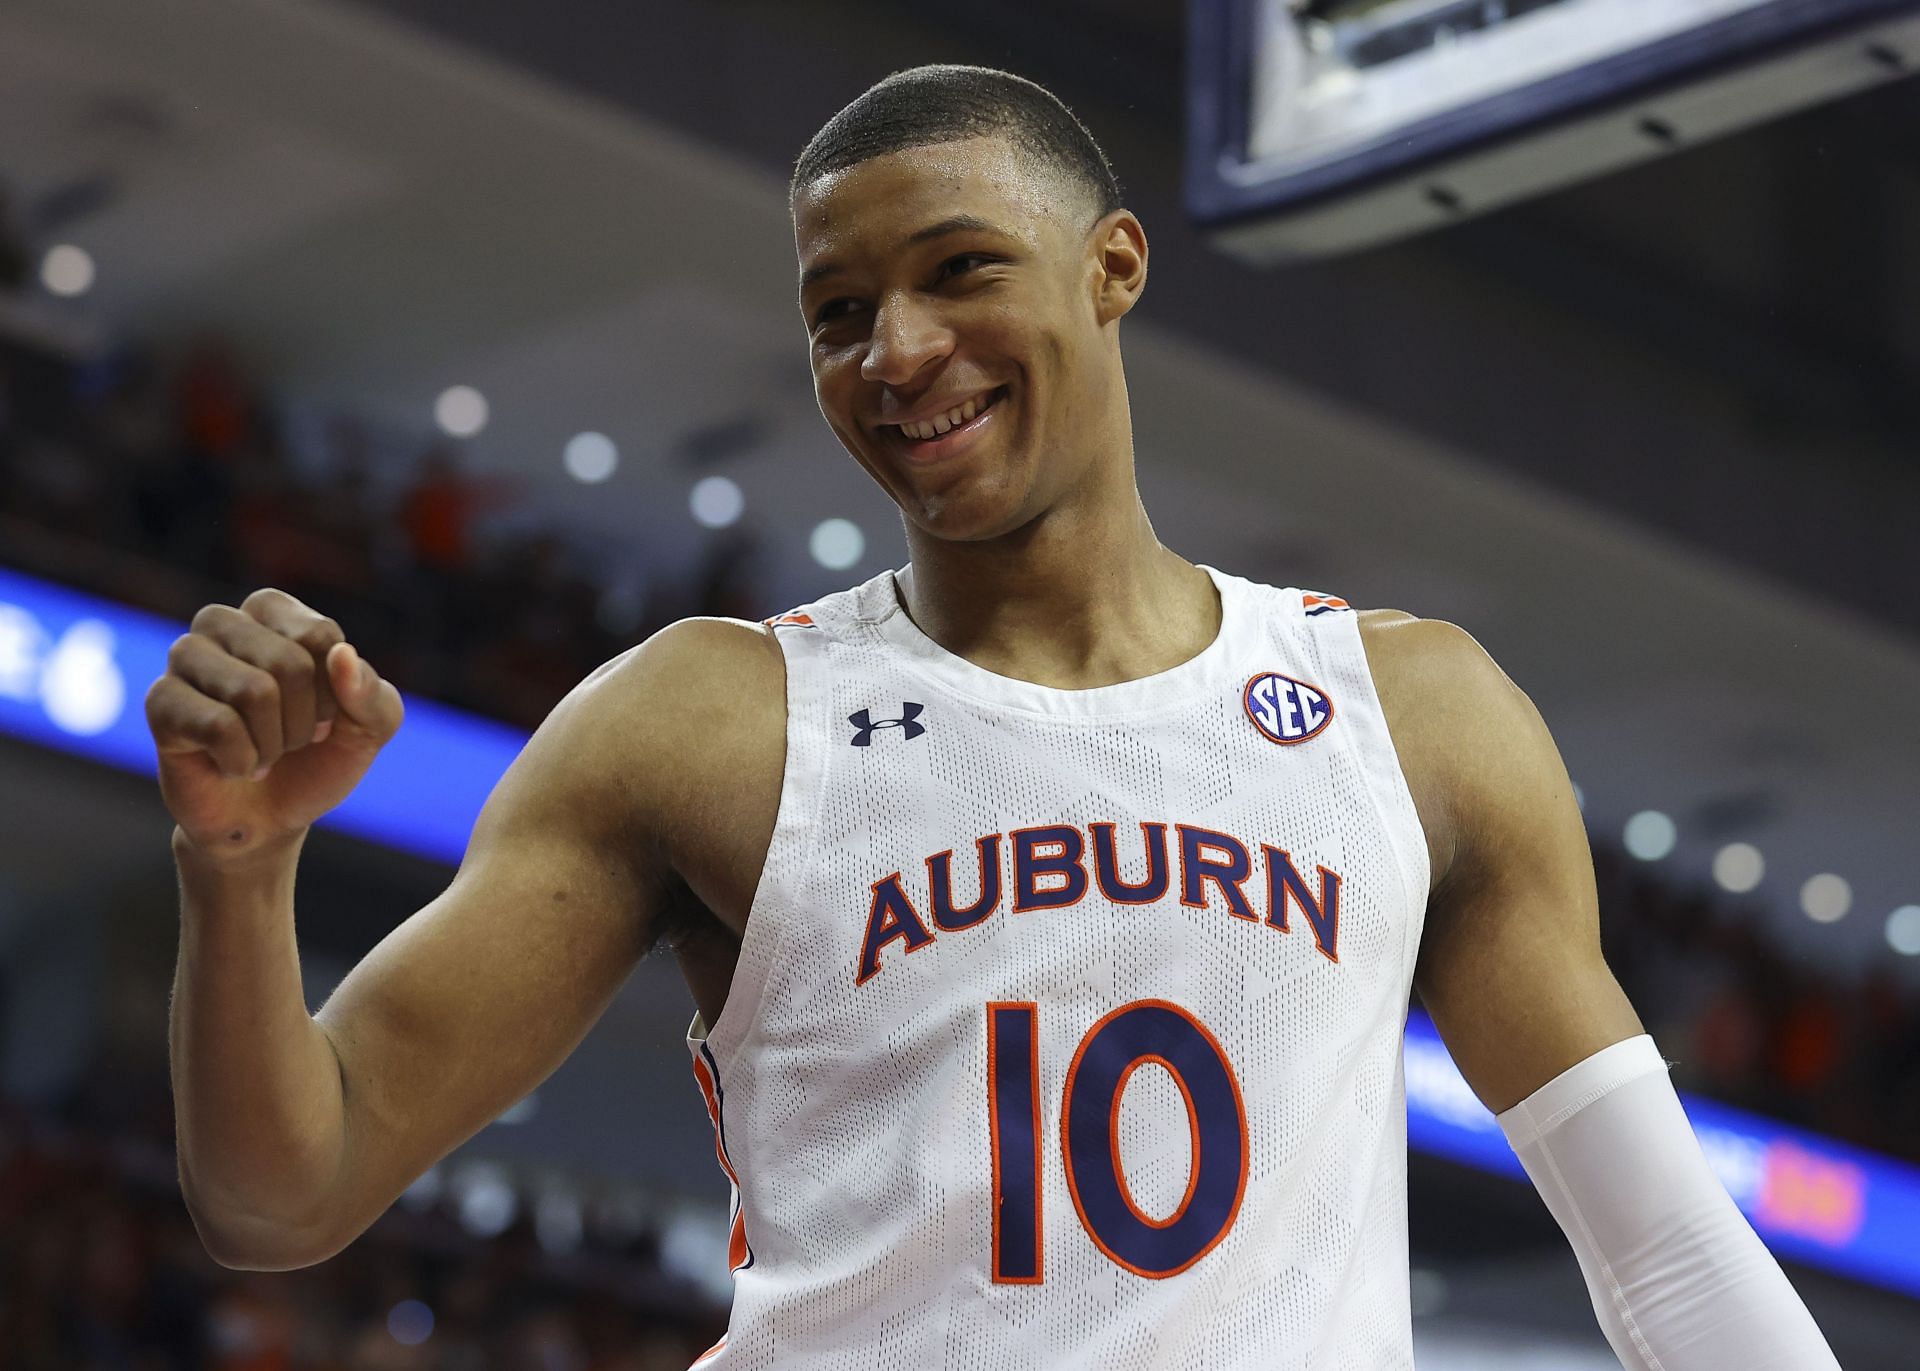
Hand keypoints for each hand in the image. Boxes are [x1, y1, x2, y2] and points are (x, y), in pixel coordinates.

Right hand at [146, 588, 403, 859]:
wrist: (268, 821)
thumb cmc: (316, 760)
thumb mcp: (370, 730)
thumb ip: (372, 694)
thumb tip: (342, 655)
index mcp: (273, 611)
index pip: (320, 637)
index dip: (334, 693)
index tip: (323, 716)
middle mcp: (222, 623)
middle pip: (288, 663)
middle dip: (302, 722)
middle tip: (288, 741)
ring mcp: (185, 658)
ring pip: (253, 692)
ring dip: (273, 743)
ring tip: (260, 752)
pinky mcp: (160, 702)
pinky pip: (220, 726)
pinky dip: (242, 761)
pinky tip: (231, 766)